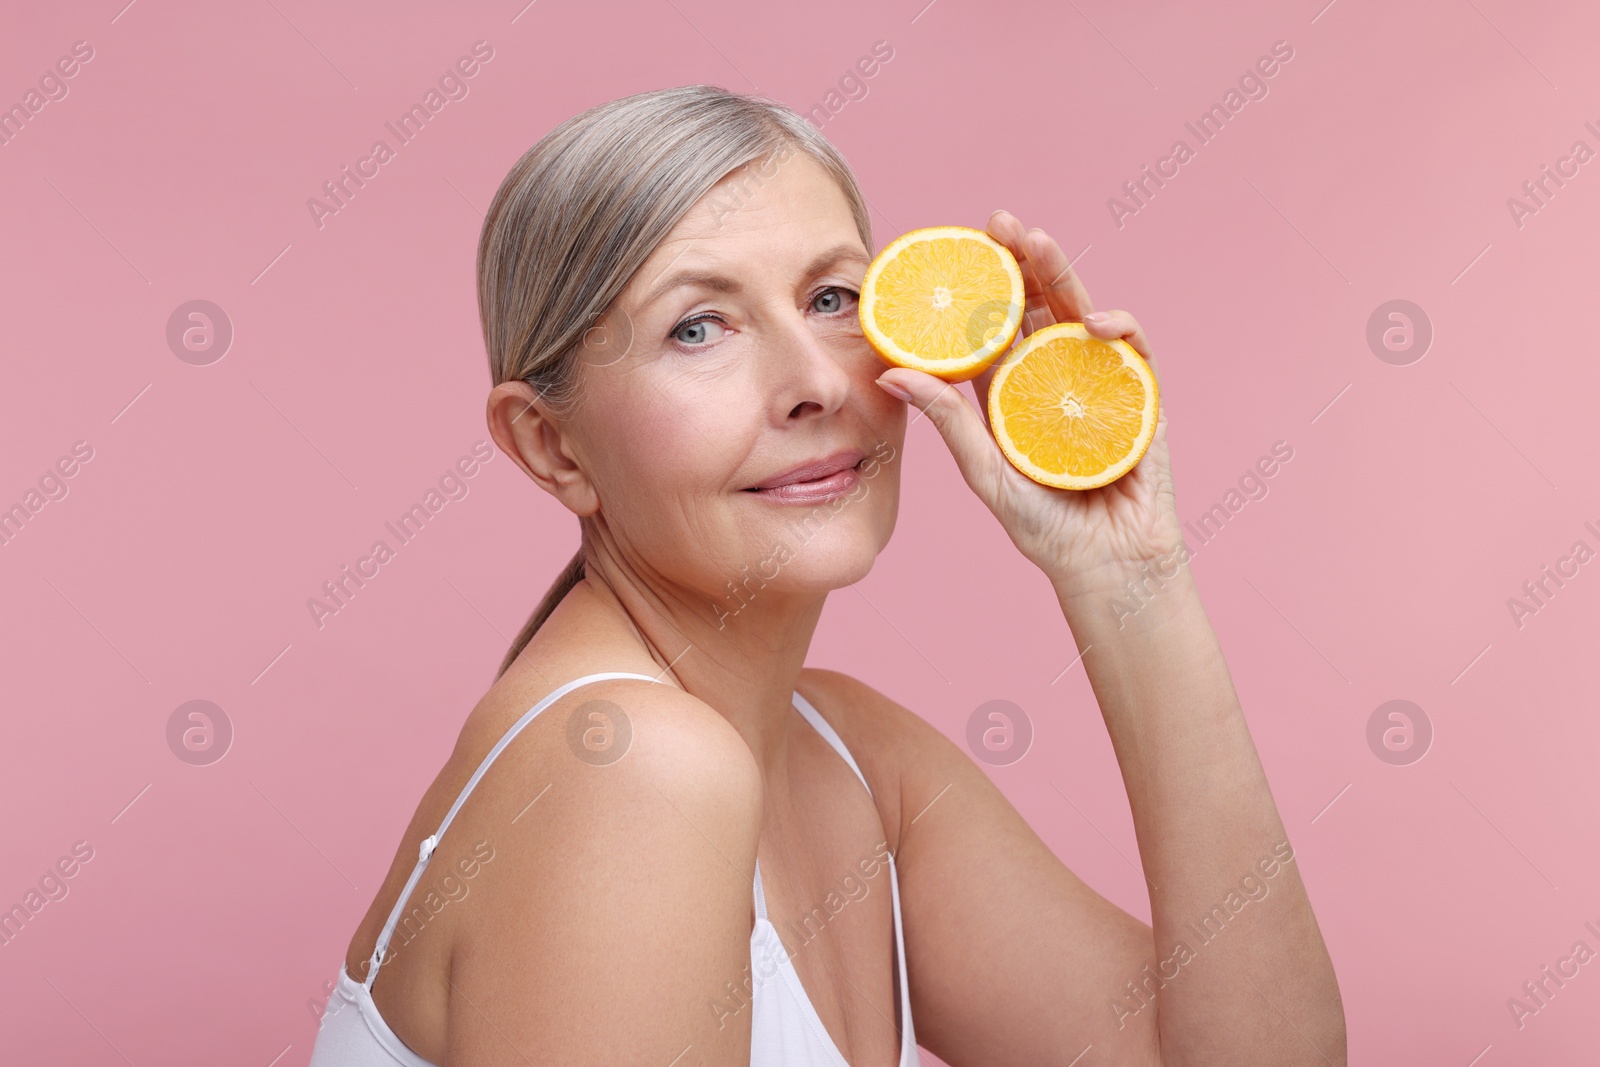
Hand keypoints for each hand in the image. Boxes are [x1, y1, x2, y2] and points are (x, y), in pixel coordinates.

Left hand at [874, 210, 1184, 597]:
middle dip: (1023, 260)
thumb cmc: (1045, 528)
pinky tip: (1094, 323)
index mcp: (1012, 391)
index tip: (956, 249)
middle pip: (1039, 306)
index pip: (994, 326)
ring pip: (1081, 314)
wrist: (1108, 565)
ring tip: (1039, 243)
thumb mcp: (984, 472)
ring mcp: (1099, 382)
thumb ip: (947, 421)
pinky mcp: (1139, 397)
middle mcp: (1054, 378)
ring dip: (1064, 274)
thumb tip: (890, 373)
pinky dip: (1118, 328)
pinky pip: (1131, 350)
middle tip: (1000, 223)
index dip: (980, 286)